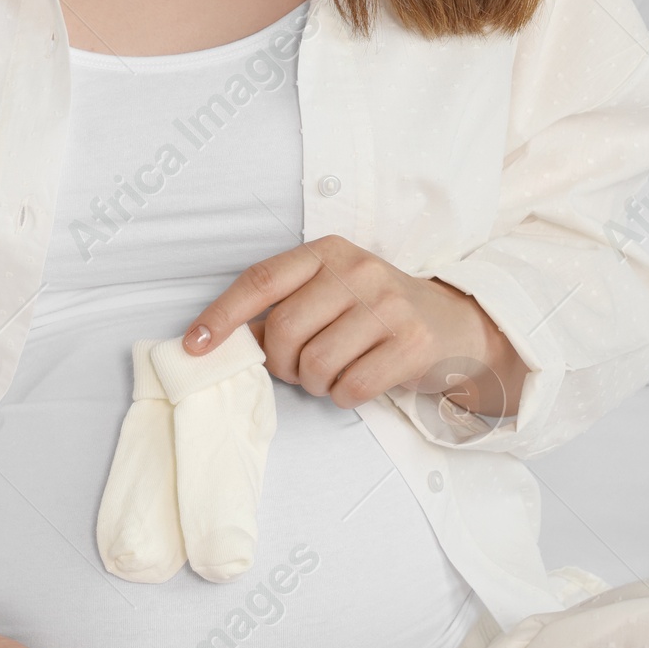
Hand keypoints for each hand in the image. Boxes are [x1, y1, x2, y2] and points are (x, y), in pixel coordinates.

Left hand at [183, 235, 525, 416]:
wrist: (454, 325)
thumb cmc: (375, 311)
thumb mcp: (331, 290)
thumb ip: (286, 305)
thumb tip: (232, 341)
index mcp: (327, 251)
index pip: (261, 281)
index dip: (222, 316)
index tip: (194, 346)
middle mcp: (357, 271)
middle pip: (284, 331)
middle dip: (281, 364)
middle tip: (297, 369)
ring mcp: (387, 305)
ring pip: (316, 364)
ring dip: (315, 383)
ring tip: (333, 373)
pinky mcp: (411, 343)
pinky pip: (351, 388)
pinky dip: (344, 396)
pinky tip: (359, 380)